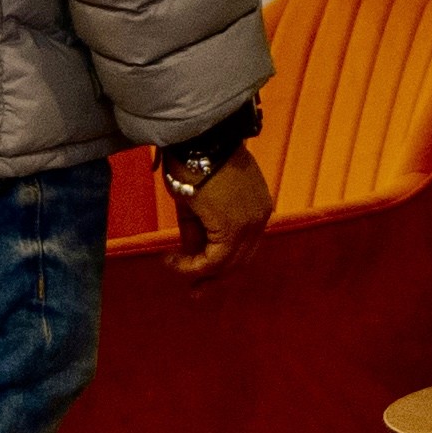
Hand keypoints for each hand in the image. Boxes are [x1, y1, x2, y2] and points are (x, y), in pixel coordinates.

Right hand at [162, 146, 272, 277]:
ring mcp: (250, 224)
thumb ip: (198, 231)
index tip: (200, 276)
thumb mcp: (196, 203)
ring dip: (196, 270)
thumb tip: (190, 256)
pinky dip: (191, 266)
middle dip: (214, 278)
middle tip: (195, 293)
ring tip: (171, 263)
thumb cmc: (193, 161)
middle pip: (240, 260)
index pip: (245, 246)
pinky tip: (171, 260)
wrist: (196, 139)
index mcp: (258, 207)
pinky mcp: (233, 228)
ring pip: (226, 264)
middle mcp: (260, 217)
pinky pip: (213, 260)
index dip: (222, 264)